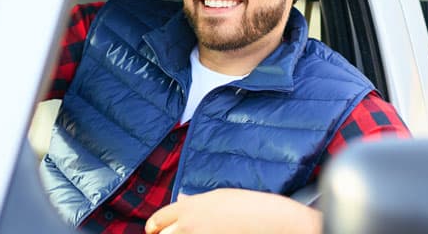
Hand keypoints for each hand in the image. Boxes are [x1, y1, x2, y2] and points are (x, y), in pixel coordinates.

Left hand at [145, 188, 320, 233]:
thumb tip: (181, 200)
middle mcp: (189, 225)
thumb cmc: (249, 206)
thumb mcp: (220, 197)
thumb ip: (196, 202)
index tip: (153, 231)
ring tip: (202, 232)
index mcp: (190, 207)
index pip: (158, 219)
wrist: (274, 223)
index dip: (154, 226)